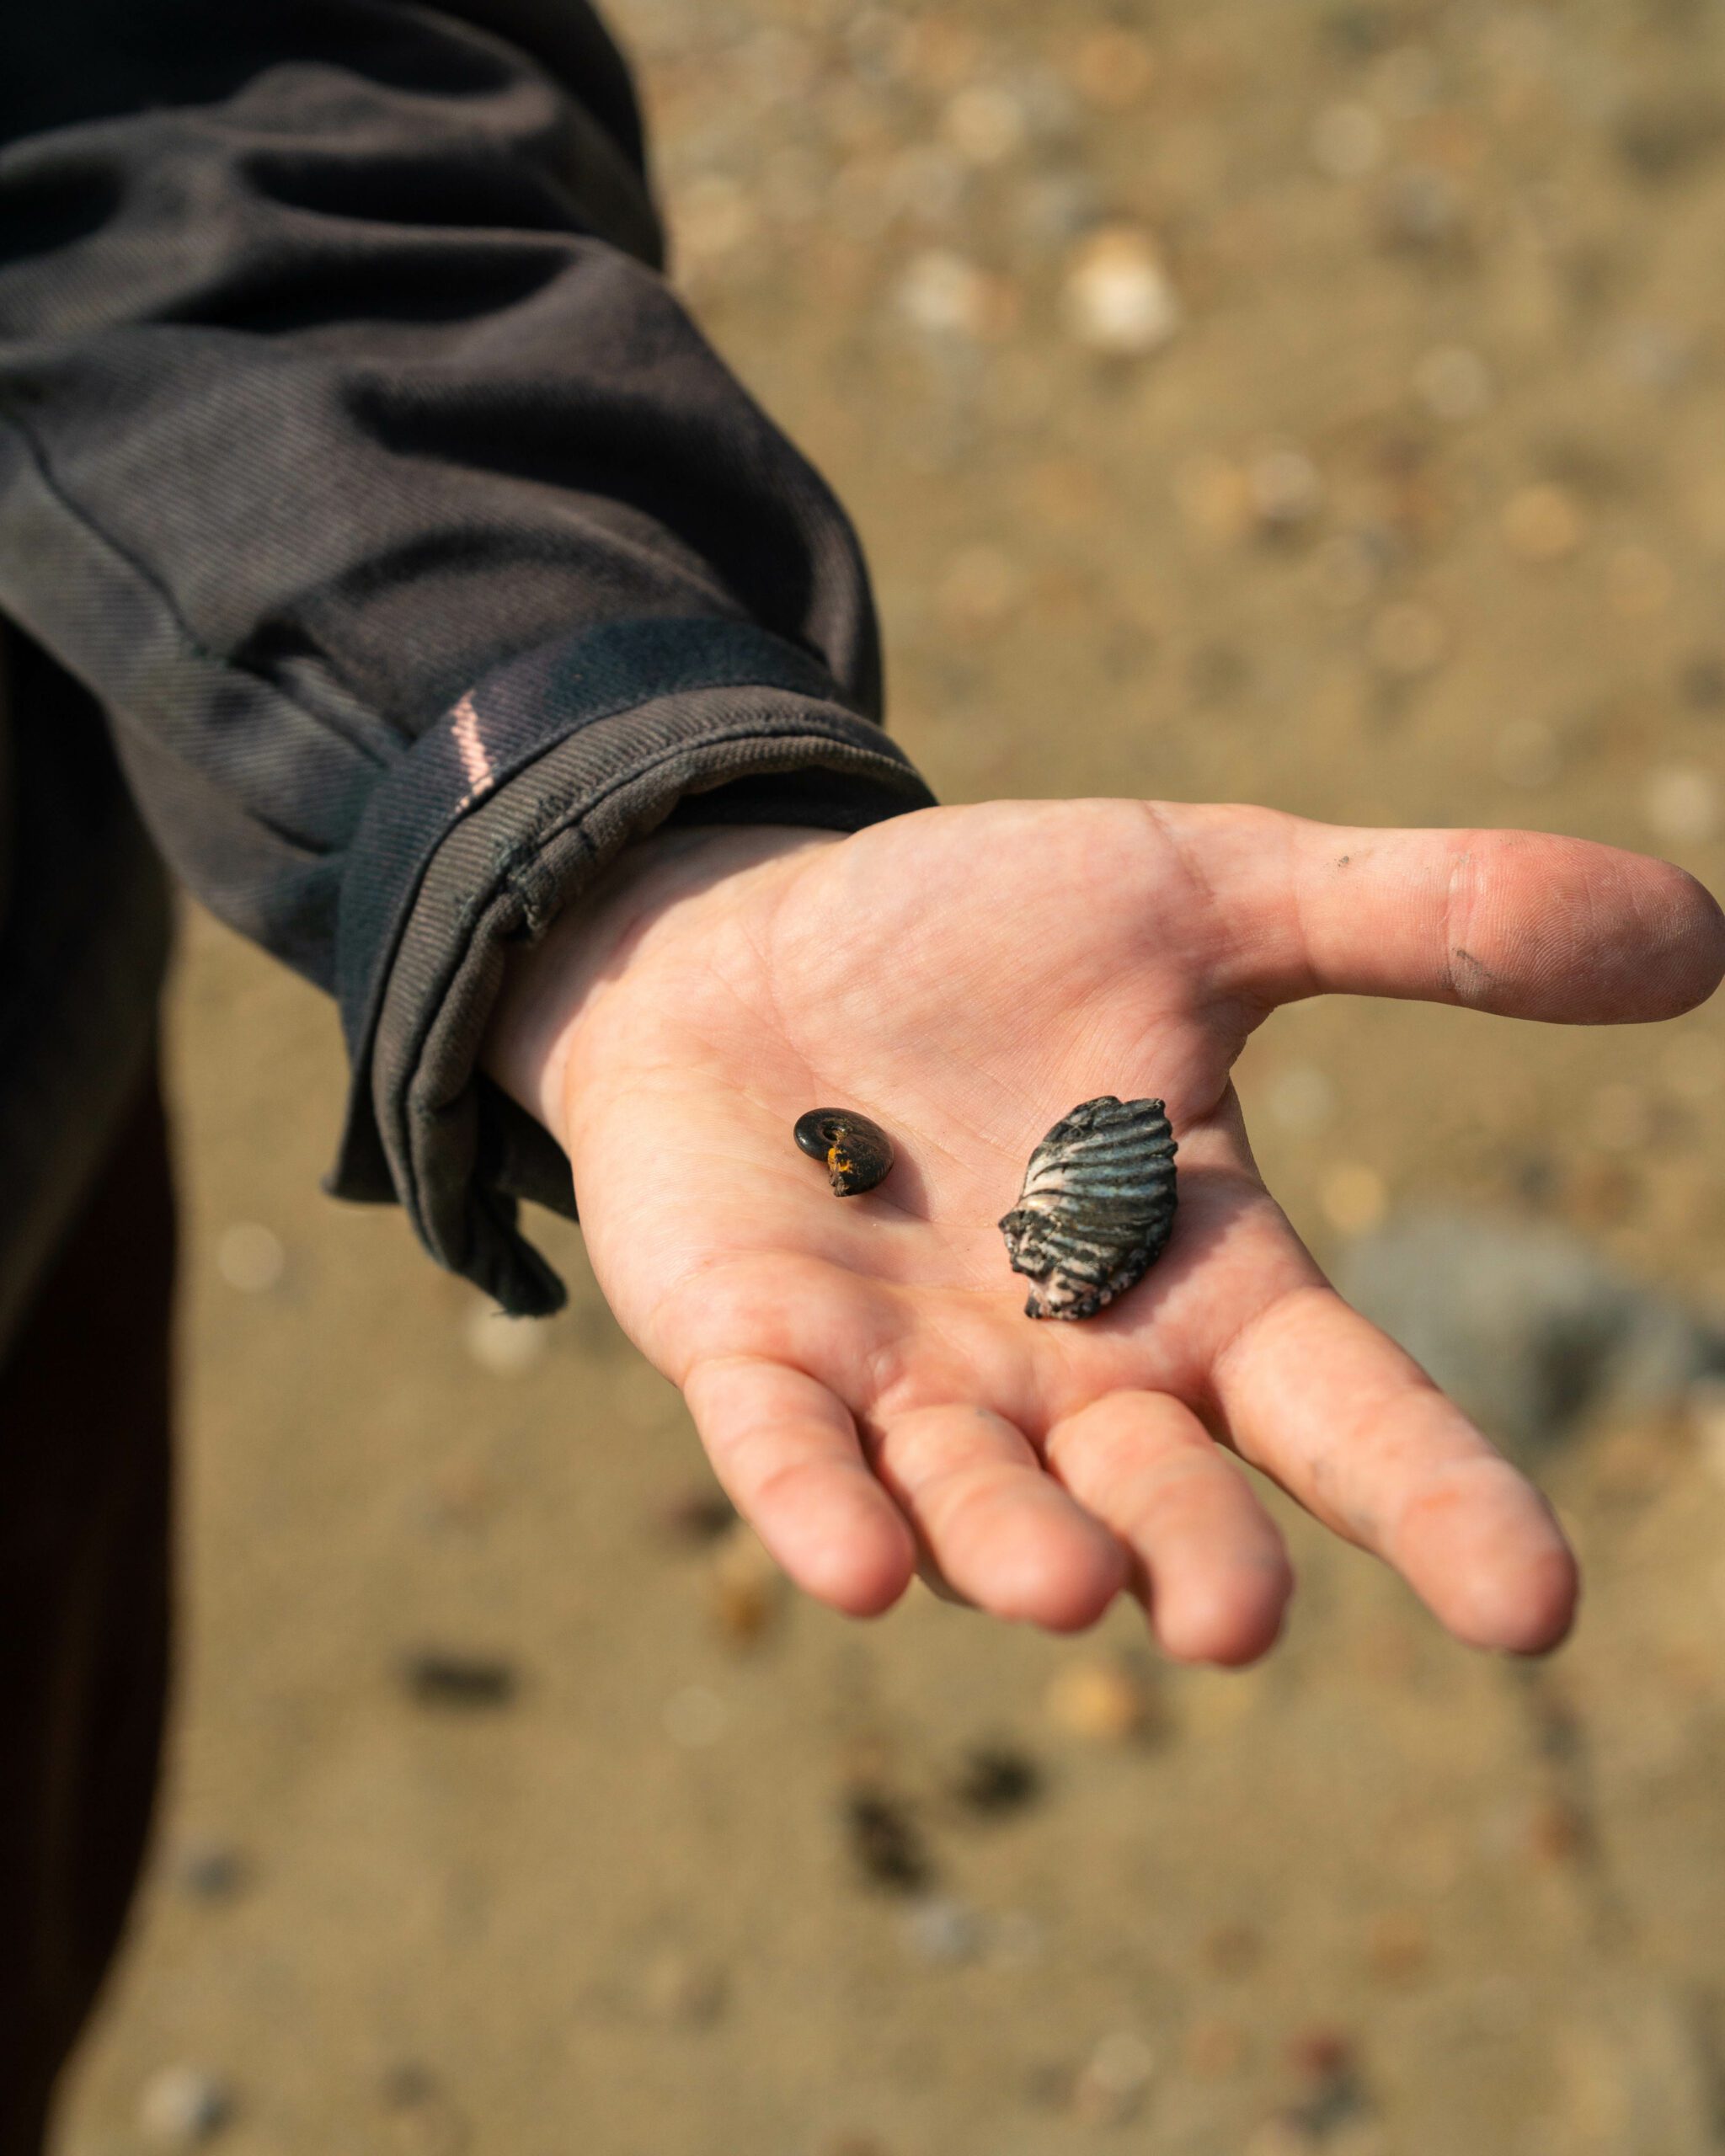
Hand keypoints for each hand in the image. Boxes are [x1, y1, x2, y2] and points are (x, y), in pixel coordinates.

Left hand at [486, 801, 1724, 1662]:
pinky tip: (854, 1566)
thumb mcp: (1208, 896)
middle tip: (1233, 1613)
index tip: (1533, 1605)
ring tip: (1066, 1589)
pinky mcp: (752, 1356)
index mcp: (1198, 1276)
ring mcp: (902, 1379)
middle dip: (1197, 1552)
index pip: (1348, 1412)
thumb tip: (1701, 932)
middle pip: (1161, 1489)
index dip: (1437, 1502)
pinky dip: (820, 1508)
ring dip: (1015, 1549)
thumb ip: (1421, 917)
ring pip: (979, 1502)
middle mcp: (1065, 1367)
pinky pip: (790, 1454)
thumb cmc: (980, 935)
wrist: (747, 936)